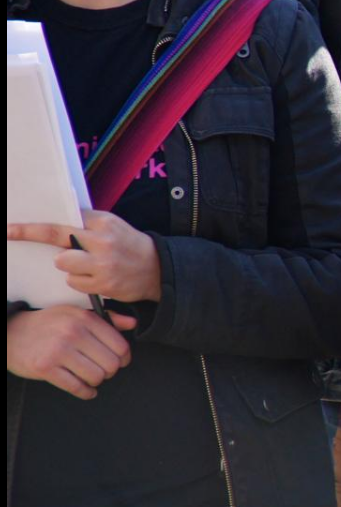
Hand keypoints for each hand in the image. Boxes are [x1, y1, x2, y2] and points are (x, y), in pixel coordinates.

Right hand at [7, 305, 136, 398]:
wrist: (11, 332)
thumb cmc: (48, 324)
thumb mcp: (76, 313)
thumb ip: (107, 318)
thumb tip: (132, 323)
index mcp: (85, 319)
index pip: (120, 345)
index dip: (124, 358)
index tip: (120, 361)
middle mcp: (73, 333)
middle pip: (111, 364)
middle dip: (110, 371)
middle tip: (103, 371)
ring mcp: (58, 351)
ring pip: (96, 377)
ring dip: (96, 381)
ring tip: (90, 377)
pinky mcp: (45, 368)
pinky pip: (76, 387)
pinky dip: (86, 392)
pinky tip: (87, 390)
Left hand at [8, 210, 161, 303]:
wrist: (158, 269)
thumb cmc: (128, 245)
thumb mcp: (112, 226)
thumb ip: (86, 224)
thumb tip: (56, 223)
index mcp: (103, 222)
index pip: (61, 223)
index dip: (31, 228)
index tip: (8, 229)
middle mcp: (102, 241)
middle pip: (57, 241)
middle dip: (43, 242)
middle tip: (24, 238)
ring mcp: (103, 264)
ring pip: (63, 264)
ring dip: (69, 266)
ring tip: (87, 266)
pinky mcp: (103, 284)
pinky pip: (73, 282)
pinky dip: (81, 281)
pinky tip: (97, 278)